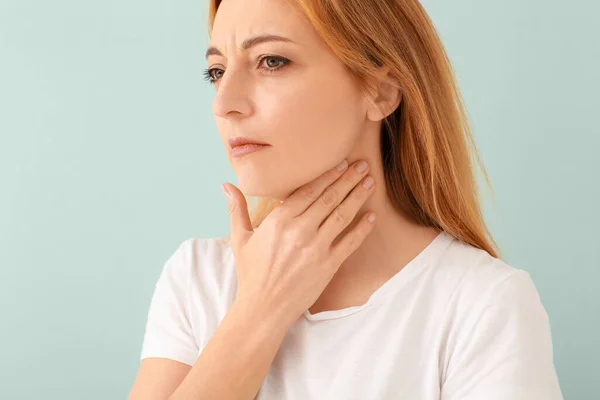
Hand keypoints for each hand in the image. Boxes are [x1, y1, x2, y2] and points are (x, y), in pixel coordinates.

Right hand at [221, 159, 375, 326]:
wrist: (263, 309)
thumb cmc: (251, 273)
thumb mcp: (240, 239)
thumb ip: (237, 209)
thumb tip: (226, 185)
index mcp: (279, 220)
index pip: (309, 190)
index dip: (328, 175)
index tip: (341, 163)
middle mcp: (300, 230)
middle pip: (329, 197)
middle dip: (348, 179)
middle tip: (363, 165)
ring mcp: (316, 248)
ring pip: (342, 215)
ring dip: (358, 196)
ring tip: (370, 182)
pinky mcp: (328, 265)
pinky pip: (350, 242)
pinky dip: (362, 228)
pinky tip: (372, 216)